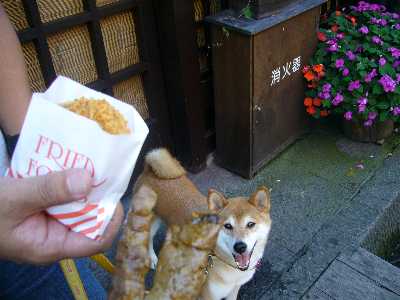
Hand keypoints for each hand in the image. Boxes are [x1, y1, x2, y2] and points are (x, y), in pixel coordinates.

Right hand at [0, 168, 122, 263]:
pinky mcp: (42, 209)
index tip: (113, 193)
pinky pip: (62, 196)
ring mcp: (48, 222)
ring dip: (82, 185)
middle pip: (90, 220)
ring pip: (77, 206)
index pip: (97, 241)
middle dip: (97, 197)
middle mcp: (55, 236)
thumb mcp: (14, 198)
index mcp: (52, 245)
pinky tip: (68, 164)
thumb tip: (88, 181)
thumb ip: (49, 190)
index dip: (111, 219)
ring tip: (88, 163)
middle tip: (101, 170)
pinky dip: (66, 182)